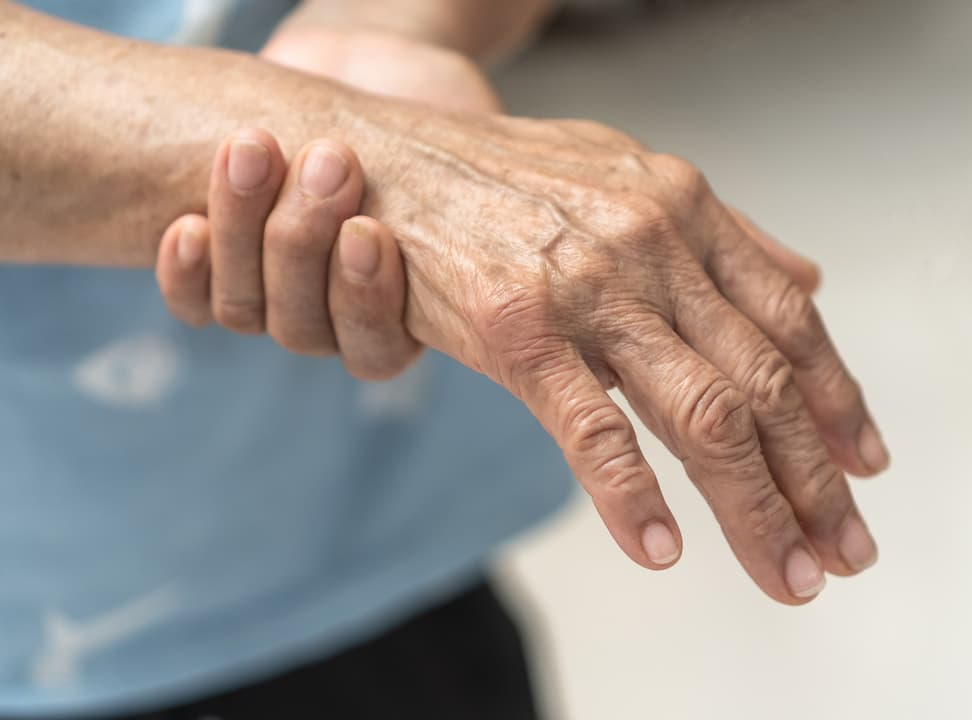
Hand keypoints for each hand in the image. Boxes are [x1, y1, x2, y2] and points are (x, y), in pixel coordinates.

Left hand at [155, 29, 500, 376]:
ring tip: (254, 148)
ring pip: (247, 310)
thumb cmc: (432, 110)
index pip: (374, 351)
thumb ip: (491, 198)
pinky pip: (194, 303)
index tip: (369, 229)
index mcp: (406, 316)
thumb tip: (538, 243)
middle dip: (303, 244)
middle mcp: (337, 319)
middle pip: (302, 330)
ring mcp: (277, 293)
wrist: (371, 65)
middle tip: (327, 162)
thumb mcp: (472, 148)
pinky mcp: (222, 264)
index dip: (365, 301)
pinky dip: (187, 271)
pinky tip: (189, 226)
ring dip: (246, 232)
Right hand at [354, 109, 888, 602]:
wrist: (389, 156)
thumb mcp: (627, 177)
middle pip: (762, 381)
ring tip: (787, 575)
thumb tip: (806, 278)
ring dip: (756, 507)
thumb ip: (722, 234)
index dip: (837, 398)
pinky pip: (592, 427)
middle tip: (845, 551)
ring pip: (702, 414)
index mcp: (683, 210)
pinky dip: (631, 495)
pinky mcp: (517, 328)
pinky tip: (660, 549)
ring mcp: (588, 286)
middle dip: (814, 480)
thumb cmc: (502, 178)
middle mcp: (652, 243)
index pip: (788, 319)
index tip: (865, 463)